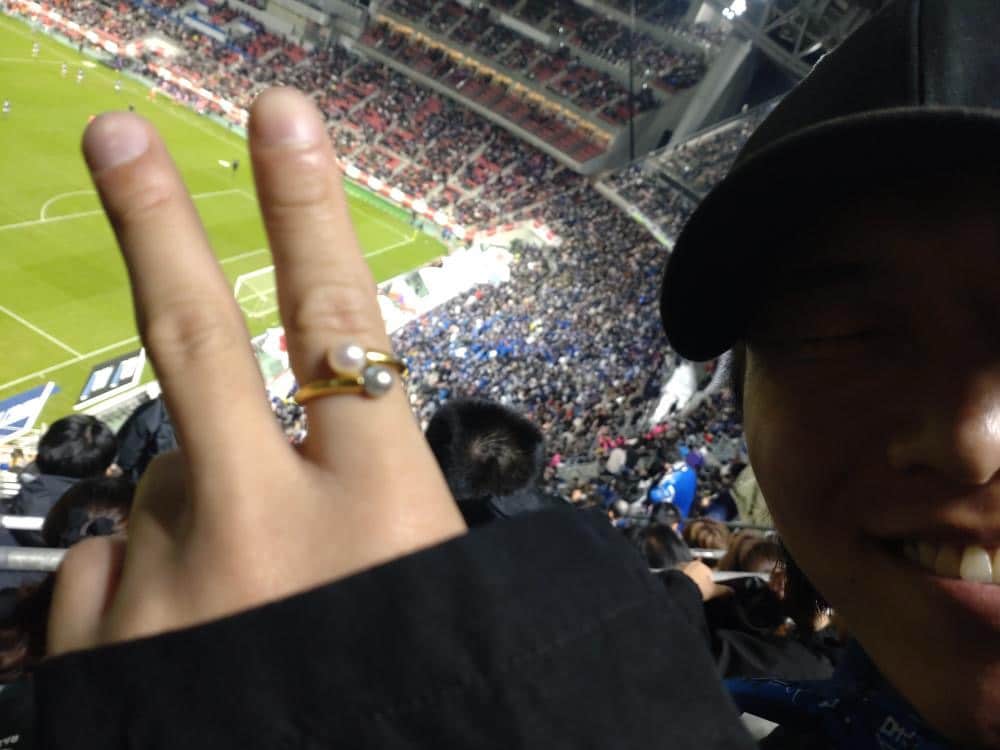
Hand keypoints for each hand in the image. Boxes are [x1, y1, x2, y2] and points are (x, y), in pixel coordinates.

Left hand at [47, 88, 466, 655]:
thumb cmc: (413, 686)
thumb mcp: (421, 581)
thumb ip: (350, 499)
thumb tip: (276, 444)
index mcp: (376, 511)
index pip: (342, 323)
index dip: (309, 210)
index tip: (279, 115)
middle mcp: (261, 528)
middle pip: (196, 340)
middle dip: (157, 224)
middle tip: (115, 134)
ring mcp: (164, 584)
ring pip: (158, 484)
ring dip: (195, 511)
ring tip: (243, 598)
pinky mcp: (97, 641)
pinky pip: (105, 566)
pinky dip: (137, 577)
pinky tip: (181, 634)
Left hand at [681, 560, 731, 601]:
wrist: (678, 590)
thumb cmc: (698, 588)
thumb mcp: (713, 591)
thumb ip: (723, 590)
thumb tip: (732, 591)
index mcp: (701, 566)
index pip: (708, 572)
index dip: (708, 582)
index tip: (706, 589)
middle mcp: (689, 563)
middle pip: (696, 572)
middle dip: (697, 579)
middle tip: (696, 590)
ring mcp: (678, 567)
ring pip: (685, 573)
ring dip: (686, 580)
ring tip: (687, 591)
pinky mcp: (669, 572)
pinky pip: (676, 577)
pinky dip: (678, 581)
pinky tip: (679, 589)